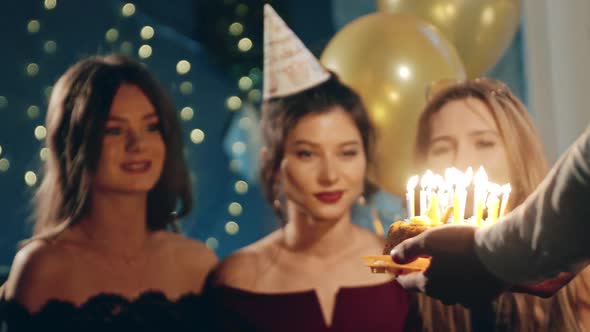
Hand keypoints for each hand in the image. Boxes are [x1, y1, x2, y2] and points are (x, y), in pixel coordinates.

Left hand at [390, 224, 507, 307]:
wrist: (502, 254)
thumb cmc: (462, 244)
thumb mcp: (429, 239)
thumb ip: (408, 249)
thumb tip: (393, 257)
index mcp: (428, 284)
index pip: (406, 283)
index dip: (400, 273)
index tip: (399, 266)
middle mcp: (445, 296)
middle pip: (428, 287)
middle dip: (425, 275)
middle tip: (427, 259)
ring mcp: (465, 299)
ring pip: (449, 291)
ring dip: (446, 280)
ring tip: (450, 264)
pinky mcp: (483, 298)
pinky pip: (468, 293)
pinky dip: (465, 284)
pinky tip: (469, 272)